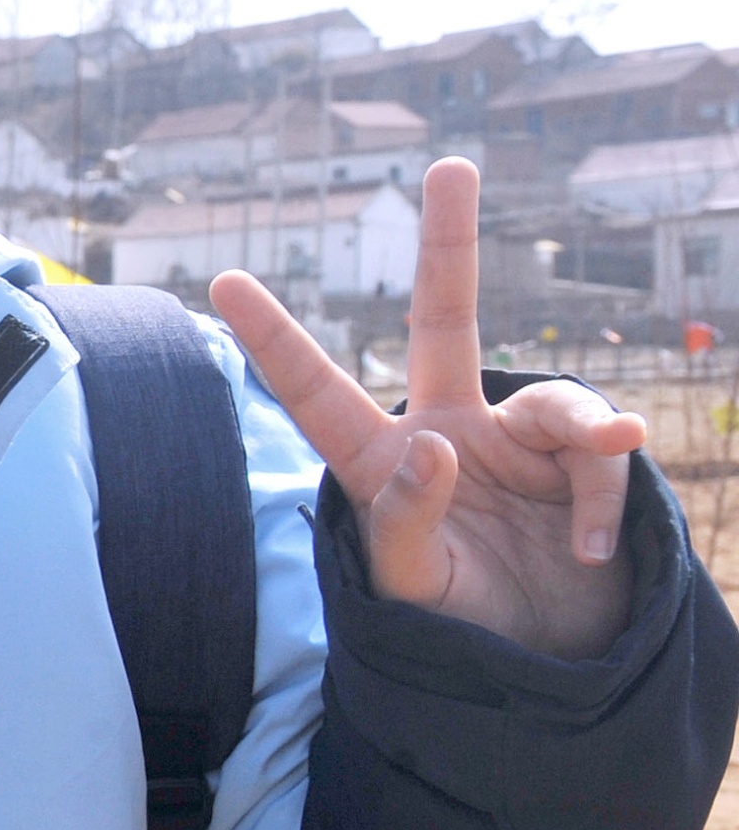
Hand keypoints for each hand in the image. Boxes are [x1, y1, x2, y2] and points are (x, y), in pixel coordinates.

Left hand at [214, 159, 646, 658]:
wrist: (543, 663)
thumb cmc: (456, 627)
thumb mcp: (409, 585)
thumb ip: (404, 520)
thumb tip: (432, 446)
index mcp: (380, 462)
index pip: (318, 392)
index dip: (276, 339)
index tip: (224, 280)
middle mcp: (447, 432)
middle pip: (448, 317)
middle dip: (450, 243)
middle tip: (450, 166)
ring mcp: (516, 440)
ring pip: (556, 402)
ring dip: (583, 447)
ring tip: (580, 536)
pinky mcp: (582, 460)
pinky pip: (602, 454)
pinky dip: (603, 501)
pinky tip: (589, 550)